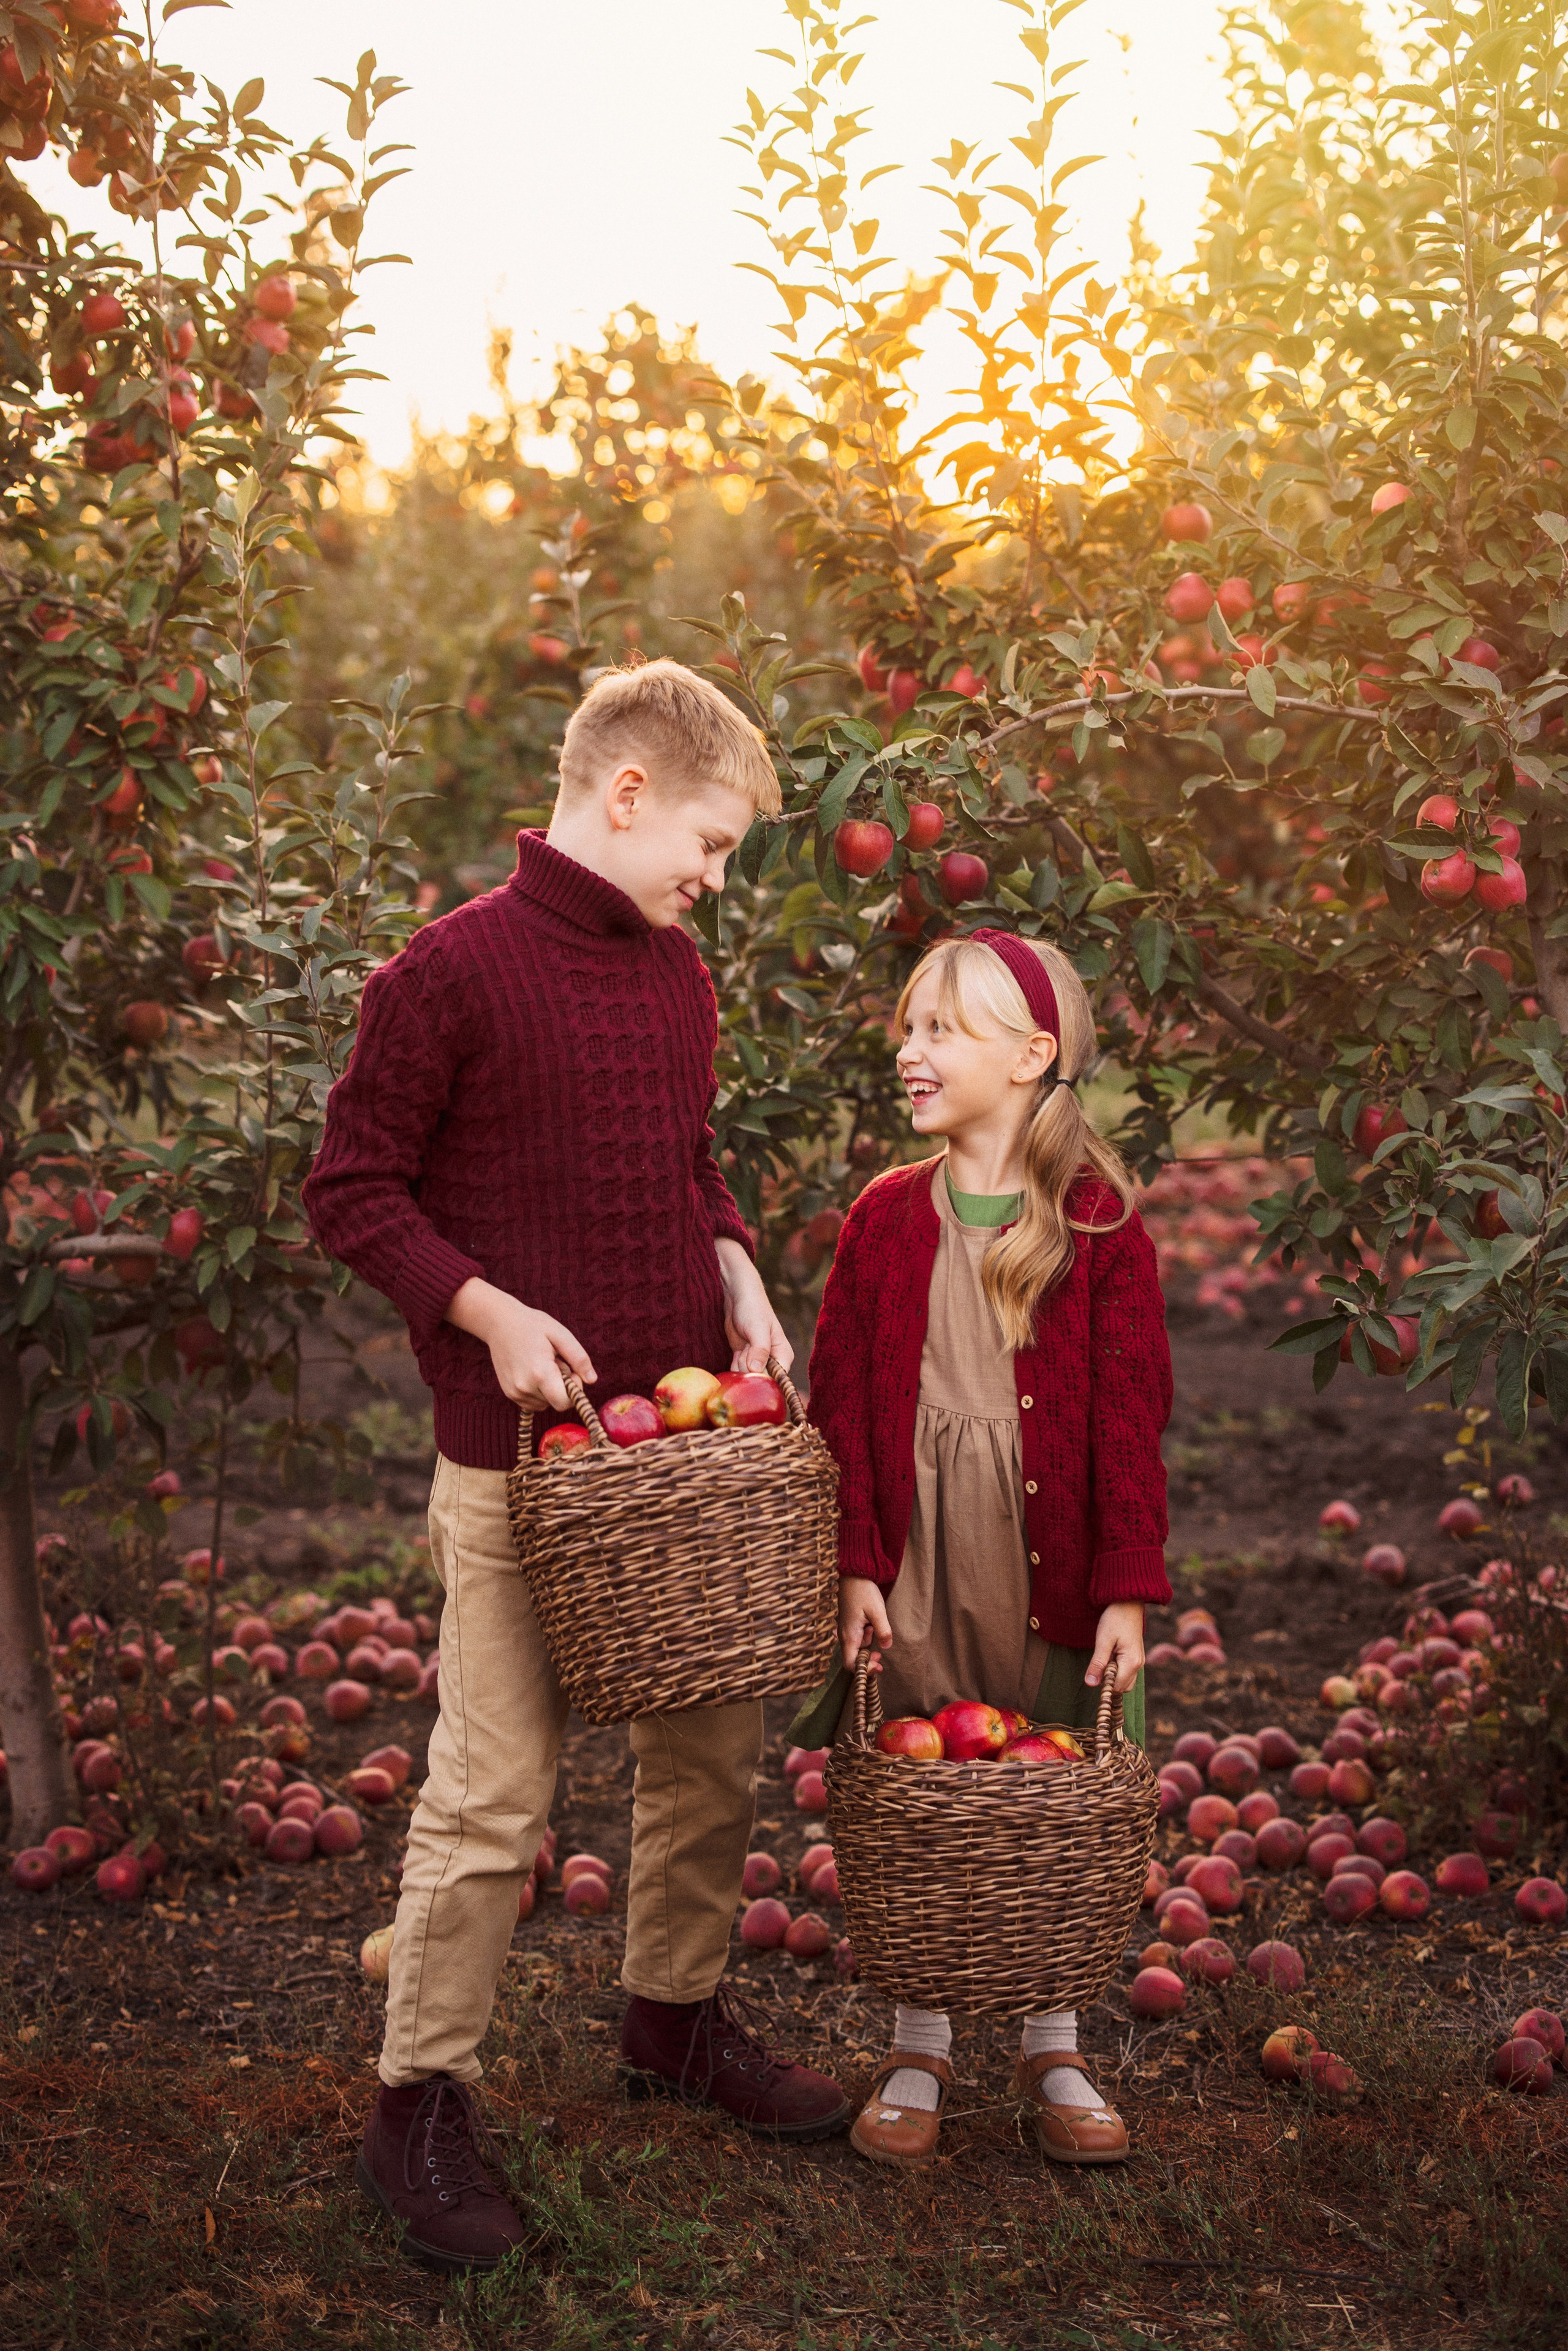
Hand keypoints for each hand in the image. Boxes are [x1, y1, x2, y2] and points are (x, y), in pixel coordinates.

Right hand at [445, 1278, 595, 1413]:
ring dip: (549, 1389)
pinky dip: (538, 1391)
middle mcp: (524, 1387)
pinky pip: (533, 1402)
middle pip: (556, 1402)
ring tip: (541, 1364)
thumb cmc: (532, 1325)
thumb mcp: (561, 1335)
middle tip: (553, 1362)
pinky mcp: (509, 1393)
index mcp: (540, 1373)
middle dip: (561, 1386)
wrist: (499, 1322)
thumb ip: (579, 1358)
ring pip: (545, 1404)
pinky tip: (532, 1370)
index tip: (570, 1371)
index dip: (573, 1391)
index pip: (564, 1403)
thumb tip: (592, 1380)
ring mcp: (514, 1392)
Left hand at [716, 1236, 792, 1373]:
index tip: (751, 1364)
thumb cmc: (753, 1308)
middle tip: (746, 1348)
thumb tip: (756, 1371)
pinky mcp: (744, 1360)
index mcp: (784, 1356)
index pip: (778, 1380)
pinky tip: (737, 1350)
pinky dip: (734, 1364)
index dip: (763, 1379)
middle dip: (748, 1367)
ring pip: (747, 1377)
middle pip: (760, 1381)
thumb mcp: (758, 1329)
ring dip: (740, 1364)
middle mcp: (773, 1362)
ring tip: (743, 1346)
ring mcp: (758, 1362)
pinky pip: (738, 1372)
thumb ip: (760, 1350)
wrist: (737, 1297)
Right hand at [839, 1576, 892, 1671]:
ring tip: (874, 1626)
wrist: (852, 1574)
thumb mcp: (877, 1610)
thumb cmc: (862, 1591)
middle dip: (868, 1657)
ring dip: (868, 1644)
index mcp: (849, 1635)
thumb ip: (883, 1630)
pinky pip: (857, 1637)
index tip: (878, 1663)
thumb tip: (886, 1646)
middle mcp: (844, 1635)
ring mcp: (845, 1630)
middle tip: (881, 1653)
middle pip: (854, 1658)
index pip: (851, 1664)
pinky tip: (871, 1623)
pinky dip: (866, 1635)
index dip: (864, 1669)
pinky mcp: (849, 1624)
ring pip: (857, 1647)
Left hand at [1084, 1601, 1145, 1695]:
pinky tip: (1111, 1653)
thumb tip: (1091, 1684)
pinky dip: (1117, 1669)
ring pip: (1125, 1680)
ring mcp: (1139, 1661)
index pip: (1116, 1687)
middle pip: (1122, 1687)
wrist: (1128, 1602)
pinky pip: (1126, 1672)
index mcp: (1132, 1662)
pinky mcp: (1136, 1657)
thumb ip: (1097, 1664)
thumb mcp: (1103, 1641)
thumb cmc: (1115, 1619)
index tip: (1096, 1669)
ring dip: (1113, 1674)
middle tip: (1101, 1660)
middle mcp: (1139, 1665)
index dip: (1104, 1683)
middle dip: (1109, 1680)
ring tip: (1106, 1655)